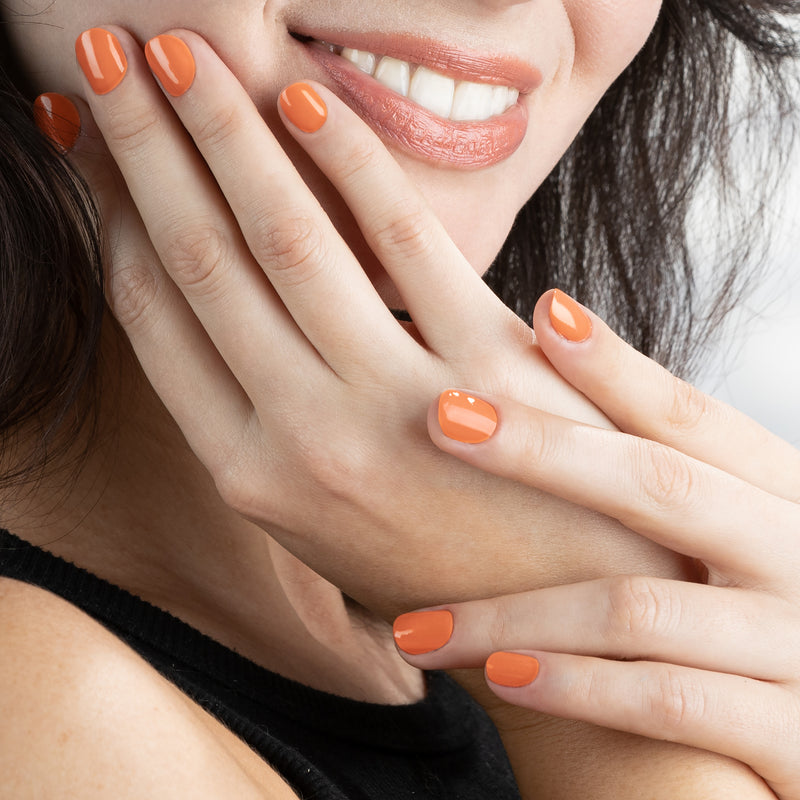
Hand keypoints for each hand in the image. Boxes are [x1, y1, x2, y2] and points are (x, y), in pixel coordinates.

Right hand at [63, 27, 686, 616]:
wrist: (555, 614)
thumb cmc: (437, 559)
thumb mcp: (323, 515)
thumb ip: (268, 418)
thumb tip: (224, 312)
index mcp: (247, 474)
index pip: (154, 314)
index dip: (110, 210)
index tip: (89, 134)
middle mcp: (297, 442)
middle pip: (198, 260)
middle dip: (141, 144)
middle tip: (101, 47)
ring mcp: (388, 409)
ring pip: (282, 238)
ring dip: (224, 132)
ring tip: (181, 49)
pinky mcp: (480, 375)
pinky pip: (402, 240)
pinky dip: (350, 160)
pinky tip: (308, 95)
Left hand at [394, 290, 799, 796]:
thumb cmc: (765, 614)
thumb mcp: (746, 530)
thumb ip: (674, 478)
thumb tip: (562, 382)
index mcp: (781, 496)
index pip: (689, 418)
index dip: (615, 367)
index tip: (542, 313)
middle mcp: (795, 554)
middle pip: (658, 484)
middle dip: (542, 448)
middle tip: (438, 416)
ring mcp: (797, 646)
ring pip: (634, 607)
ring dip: (512, 613)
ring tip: (413, 625)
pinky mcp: (790, 736)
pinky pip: (666, 702)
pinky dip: (578, 688)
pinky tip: (502, 679)